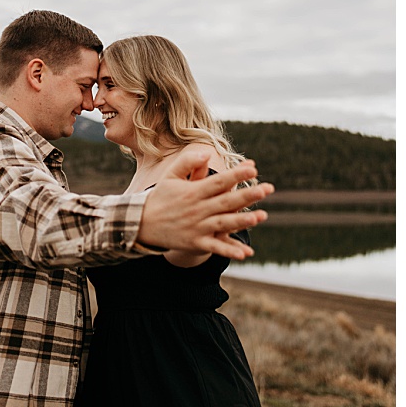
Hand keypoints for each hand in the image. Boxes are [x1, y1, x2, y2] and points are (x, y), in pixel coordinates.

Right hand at [137, 149, 272, 260]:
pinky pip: (215, 248)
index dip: (236, 174)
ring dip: (242, 221)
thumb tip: (206, 153)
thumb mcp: (170, 176)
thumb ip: (188, 162)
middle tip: (268, 189)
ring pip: (223, 224)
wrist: (140, 225)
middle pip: (226, 201)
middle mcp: (197, 210)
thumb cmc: (159, 198)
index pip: (218, 181)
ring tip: (261, 216)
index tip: (253, 167)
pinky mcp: (195, 243)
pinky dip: (229, 250)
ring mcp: (197, 228)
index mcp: (193, 192)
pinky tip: (245, 253)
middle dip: (247, 195)